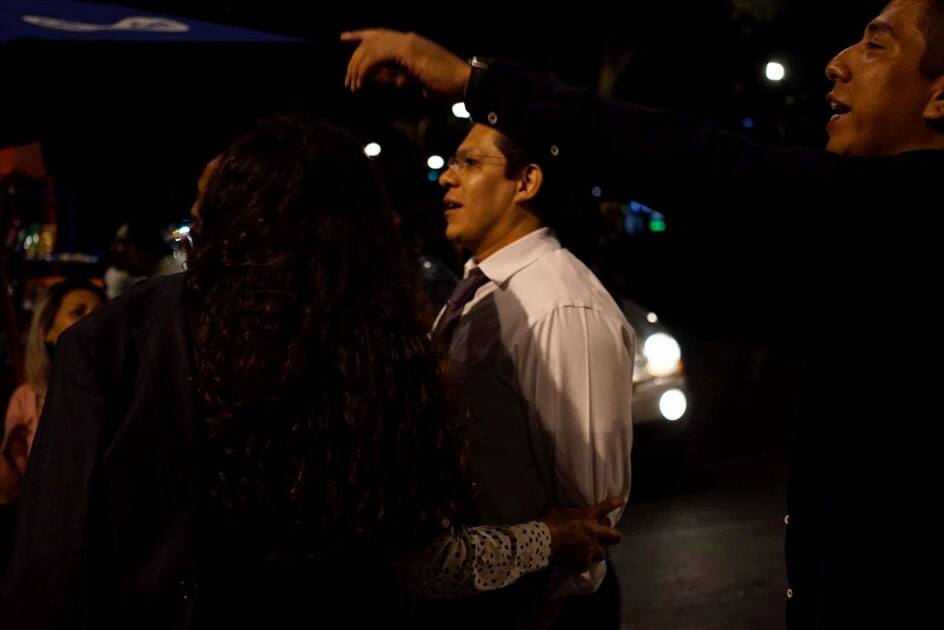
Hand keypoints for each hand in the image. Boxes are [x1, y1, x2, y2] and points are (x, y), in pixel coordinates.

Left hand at [340, 29, 471, 99]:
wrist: (465, 82)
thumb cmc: (446, 86)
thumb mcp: (414, 83)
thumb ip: (394, 77)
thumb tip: (374, 77)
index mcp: (410, 42)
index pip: (379, 35)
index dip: (360, 35)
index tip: (344, 37)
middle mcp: (407, 38)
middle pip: (371, 40)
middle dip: (355, 60)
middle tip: (349, 81)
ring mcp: (407, 42)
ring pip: (371, 48)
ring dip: (358, 67)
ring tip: (354, 86)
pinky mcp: (407, 50)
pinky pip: (377, 56)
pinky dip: (366, 70)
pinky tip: (363, 82)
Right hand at [540, 496, 622, 572]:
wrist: (541, 542)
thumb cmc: (548, 521)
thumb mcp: (555, 507)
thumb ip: (564, 507)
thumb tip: (561, 502)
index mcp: (588, 516)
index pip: (606, 507)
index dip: (615, 503)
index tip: (620, 501)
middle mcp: (593, 533)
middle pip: (615, 536)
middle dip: (614, 536)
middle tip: (609, 536)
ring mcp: (590, 550)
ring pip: (602, 554)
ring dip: (597, 552)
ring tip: (590, 552)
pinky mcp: (583, 563)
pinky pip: (587, 565)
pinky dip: (582, 564)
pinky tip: (576, 563)